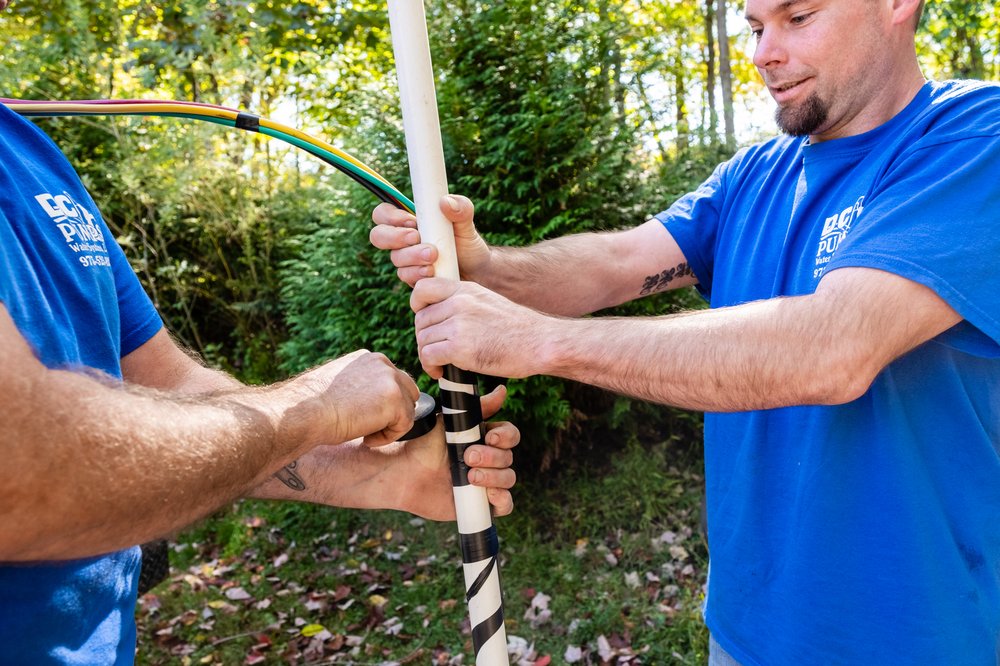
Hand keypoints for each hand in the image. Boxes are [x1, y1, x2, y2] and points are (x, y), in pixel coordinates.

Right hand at [292, 350, 419, 446]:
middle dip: (394, 412)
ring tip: (364, 433)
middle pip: (408, 392)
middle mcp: (383, 363)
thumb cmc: (313, 405)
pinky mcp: (395, 401)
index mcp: (370, 358)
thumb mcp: (340, 384)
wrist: (304, 412)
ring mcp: (391, 380)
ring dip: (389, 426)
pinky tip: (366, 438)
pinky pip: (405, 425)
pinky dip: (388, 437)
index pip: (393, 381)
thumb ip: (362, 384)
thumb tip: (373, 400)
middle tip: (368, 427)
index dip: (383, 404)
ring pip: (407, 410)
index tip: (362, 416)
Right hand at [370, 194, 491, 286]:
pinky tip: (432, 271)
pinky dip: (417, 273)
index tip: (411, 220)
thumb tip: (445, 201)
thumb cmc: (468, 243)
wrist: (477, 272)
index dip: (390, 216)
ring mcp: (407, 261)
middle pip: (378, 236)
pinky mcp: (413, 278)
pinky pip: (405, 276)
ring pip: (395, 259)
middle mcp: (403, 241)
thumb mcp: (467, 222)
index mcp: (410, 222)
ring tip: (434, 256)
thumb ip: (461, 208)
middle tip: (416, 237)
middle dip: (394, 237)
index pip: (383, 214)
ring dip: (412, 256)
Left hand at [390, 385, 518, 519]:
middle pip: (509, 457)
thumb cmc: (424, 443)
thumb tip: (502, 391)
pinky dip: (502, 500)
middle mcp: (488, 460)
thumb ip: (478, 407)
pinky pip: (505, 505)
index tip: (490, 437)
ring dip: (494, 477)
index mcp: (484, 439)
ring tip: (470, 476)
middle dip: (492, 457)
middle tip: (468, 456)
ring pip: (508, 479)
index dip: (505, 436)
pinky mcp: (479, 504)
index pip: (510, 436)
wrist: (404, 470)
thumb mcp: (451, 421)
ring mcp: (485, 482)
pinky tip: (488, 494)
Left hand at [410, 277, 546, 378]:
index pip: (422, 288)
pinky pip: (428, 355)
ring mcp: (458, 323)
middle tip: (437, 351)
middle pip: (420, 320)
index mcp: (466, 289)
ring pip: (423, 339)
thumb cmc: (519, 330)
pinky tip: (441, 372)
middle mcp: (459, 302)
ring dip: (428, 355)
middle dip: (425, 338)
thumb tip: (441, 318)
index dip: (417, 307)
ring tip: (440, 364)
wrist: (540, 343)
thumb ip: (465, 305)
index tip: (427, 323)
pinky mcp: (459, 347)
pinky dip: (431, 367)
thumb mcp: (488, 303)